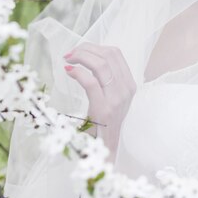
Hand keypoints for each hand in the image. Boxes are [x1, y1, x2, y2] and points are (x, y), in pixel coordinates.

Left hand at [63, 43, 136, 162]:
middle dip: (86, 49)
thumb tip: (90, 58)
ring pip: (100, 65)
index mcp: (129, 84)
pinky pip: (91, 82)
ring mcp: (116, 99)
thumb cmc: (105, 123)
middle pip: (108, 55)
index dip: (96, 46)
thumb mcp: (111, 98)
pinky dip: (78, 73)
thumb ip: (106, 80)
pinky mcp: (104, 109)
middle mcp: (126, 89)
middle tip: (70, 53)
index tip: (80, 49)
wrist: (108, 150)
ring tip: (68, 60)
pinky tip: (69, 72)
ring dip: (81, 57)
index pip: (116, 53)